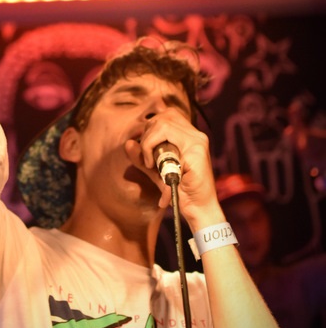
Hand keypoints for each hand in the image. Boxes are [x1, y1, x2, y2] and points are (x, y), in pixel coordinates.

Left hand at [125, 109, 223, 229]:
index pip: (167, 116)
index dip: (151, 130)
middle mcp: (197, 136)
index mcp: (190, 137)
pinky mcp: (197, 149)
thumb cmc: (179, 192)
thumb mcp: (156, 172)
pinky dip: (152, 147)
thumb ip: (142, 157)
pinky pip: (166, 134)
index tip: (147, 152)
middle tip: (147, 158)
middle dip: (147, 135)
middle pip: (164, 116)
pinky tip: (153, 165)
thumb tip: (128, 143)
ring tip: (150, 162)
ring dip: (149, 141)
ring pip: (163, 122)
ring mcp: (198, 141)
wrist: (198, 210)